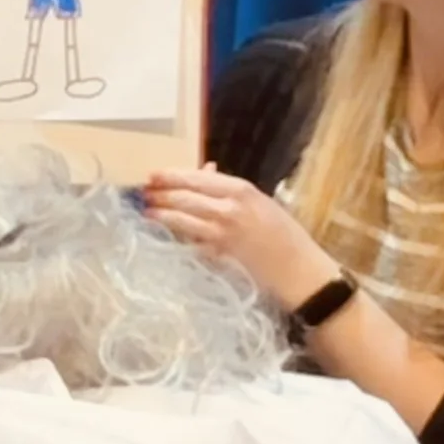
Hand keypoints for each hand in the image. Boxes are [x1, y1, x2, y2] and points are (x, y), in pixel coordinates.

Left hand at [142, 164, 334, 304]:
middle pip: (183, 197)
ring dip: (159, 215)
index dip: (170, 176)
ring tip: (146, 212)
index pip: (195, 178)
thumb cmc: (284, 234)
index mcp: (241, 191)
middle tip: (143, 193)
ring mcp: (220, 235)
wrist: (300, 271)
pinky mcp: (216, 257)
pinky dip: (174, 239)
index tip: (152, 175)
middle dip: (159, 194)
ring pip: (180, 220)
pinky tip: (162, 237)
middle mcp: (228, 209)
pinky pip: (189, 244)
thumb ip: (229, 188)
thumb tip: (204, 171)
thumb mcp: (260, 202)